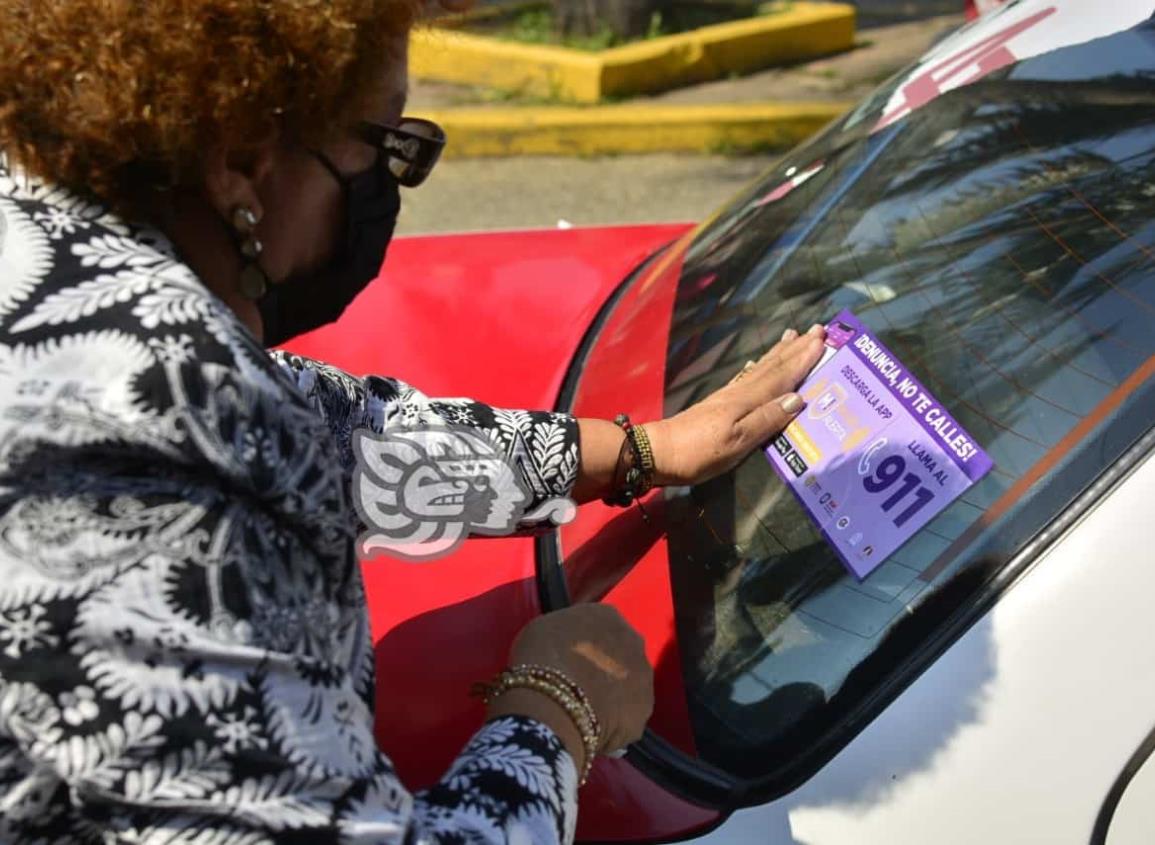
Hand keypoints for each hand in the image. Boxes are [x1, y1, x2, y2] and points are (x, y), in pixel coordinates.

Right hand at [486, 604, 653, 768]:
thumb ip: (567, 633)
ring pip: (628, 689)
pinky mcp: (642, 715)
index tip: (571, 659)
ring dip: (612, 698)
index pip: (602, 626)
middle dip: (606, 670)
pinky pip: (625, 721)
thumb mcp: (546, 628)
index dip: (587, 645)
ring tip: (584, 713)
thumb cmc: (540, 656)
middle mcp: (634, 642)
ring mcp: (644, 680)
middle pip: (621, 656)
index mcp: (608, 616)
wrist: (551, 699)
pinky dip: (611, 727)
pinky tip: (589, 731)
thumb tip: (570, 645)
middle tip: (580, 686)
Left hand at [645, 324, 825, 487]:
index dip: (803, 359)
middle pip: (773, 366)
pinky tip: (758, 364)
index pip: (782, 375)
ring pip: (761, 368)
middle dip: (796, 349)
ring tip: (792, 336)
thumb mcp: (737, 441)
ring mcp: (728, 396)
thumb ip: (767, 419)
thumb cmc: (699, 451)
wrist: (658, 453)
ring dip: (779, 353)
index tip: (822, 339)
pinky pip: (749, 377)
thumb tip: (798, 398)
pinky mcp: (719, 403)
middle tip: (816, 329)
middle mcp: (740, 392)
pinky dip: (759, 367)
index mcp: (748, 400)